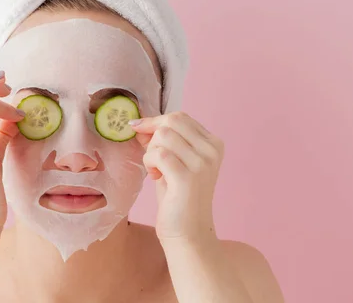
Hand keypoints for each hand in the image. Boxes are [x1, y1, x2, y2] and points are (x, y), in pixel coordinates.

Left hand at [131, 112, 224, 244]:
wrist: (188, 234)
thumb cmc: (179, 198)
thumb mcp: (172, 163)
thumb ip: (161, 142)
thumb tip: (140, 124)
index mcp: (213, 144)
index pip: (180, 117)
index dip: (156, 121)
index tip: (139, 129)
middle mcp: (211, 151)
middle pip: (172, 122)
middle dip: (152, 135)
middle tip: (150, 157)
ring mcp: (202, 163)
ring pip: (163, 136)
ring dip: (150, 152)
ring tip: (155, 170)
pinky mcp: (188, 177)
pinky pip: (159, 154)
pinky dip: (150, 163)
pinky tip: (155, 177)